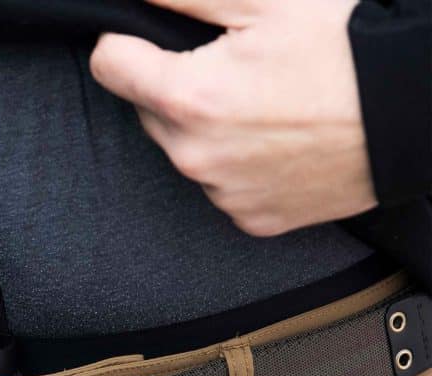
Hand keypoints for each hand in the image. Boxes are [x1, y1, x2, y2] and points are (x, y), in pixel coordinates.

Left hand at [90, 0, 375, 236]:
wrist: (415, 110)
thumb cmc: (349, 50)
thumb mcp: (265, 1)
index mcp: (190, 98)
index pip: (109, 67)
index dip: (124, 44)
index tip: (143, 39)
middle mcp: (196, 156)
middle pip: (146, 110)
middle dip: (173, 86)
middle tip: (231, 68)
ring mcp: (223, 193)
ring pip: (181, 149)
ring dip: (203, 127)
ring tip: (261, 104)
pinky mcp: (250, 218)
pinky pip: (219, 184)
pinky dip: (235, 163)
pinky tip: (275, 139)